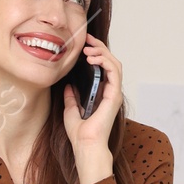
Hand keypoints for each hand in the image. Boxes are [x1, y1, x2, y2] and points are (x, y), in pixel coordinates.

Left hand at [63, 34, 122, 176]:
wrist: (85, 145)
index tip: (84, 45)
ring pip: (114, 64)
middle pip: (110, 63)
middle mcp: (110, 92)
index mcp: (102, 95)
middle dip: (99, 48)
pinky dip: (105, 61)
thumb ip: (71, 98)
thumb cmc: (80, 134)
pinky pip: (114, 72)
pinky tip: (92, 58)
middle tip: (87, 39)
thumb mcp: (70, 110)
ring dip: (103, 52)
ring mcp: (114, 93)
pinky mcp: (114, 95)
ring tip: (89, 48)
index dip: (96, 54)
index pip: (103, 69)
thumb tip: (69, 86)